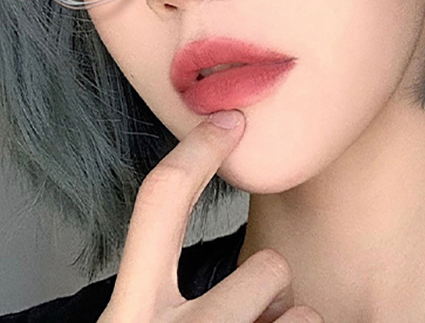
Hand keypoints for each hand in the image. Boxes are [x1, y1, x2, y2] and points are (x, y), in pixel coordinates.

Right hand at [98, 111, 322, 321]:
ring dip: (279, 318)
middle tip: (257, 307)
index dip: (197, 150)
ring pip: (296, 308)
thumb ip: (155, 291)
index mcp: (128, 316)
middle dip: (272, 277)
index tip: (229, 120)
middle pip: (267, 265)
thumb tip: (219, 260)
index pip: (160, 202)